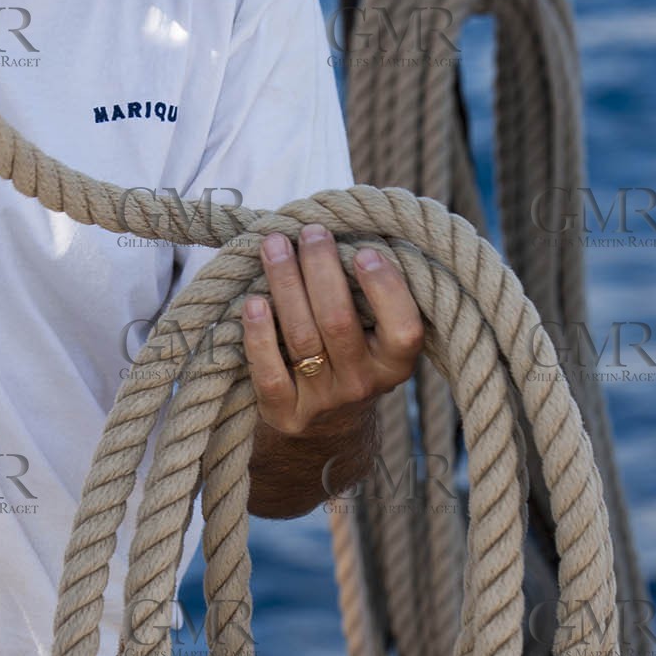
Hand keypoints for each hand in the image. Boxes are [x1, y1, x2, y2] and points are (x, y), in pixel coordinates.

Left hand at [242, 225, 423, 438]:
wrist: (327, 426)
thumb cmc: (353, 355)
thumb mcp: (377, 335)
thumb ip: (373, 296)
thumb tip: (349, 230)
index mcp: (395, 363)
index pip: (403, 330)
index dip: (385, 290)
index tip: (364, 251)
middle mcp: (363, 384)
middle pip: (338, 322)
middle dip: (320, 269)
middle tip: (310, 232)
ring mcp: (323, 401)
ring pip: (301, 338)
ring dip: (284, 284)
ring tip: (274, 246)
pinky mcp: (286, 414)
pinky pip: (269, 373)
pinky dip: (259, 335)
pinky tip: (252, 301)